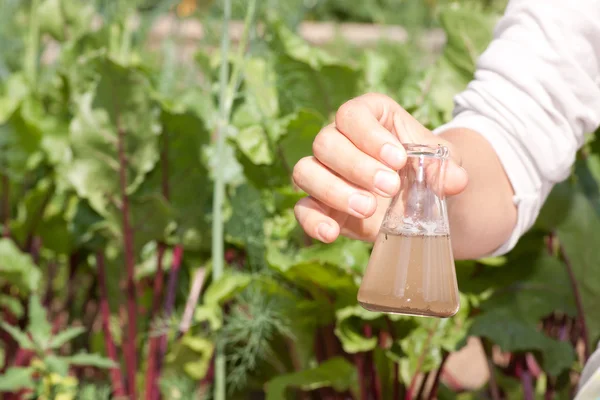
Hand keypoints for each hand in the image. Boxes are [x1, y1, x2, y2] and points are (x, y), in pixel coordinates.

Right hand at [292, 93, 468, 242]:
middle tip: (390, 187)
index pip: (353, 114)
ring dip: (335, 191)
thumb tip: (457, 180)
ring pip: (306, 171)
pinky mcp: (318, 204)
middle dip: (357, 166)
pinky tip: (332, 233)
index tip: (398, 159)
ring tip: (369, 208)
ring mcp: (323, 172)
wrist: (419, 200)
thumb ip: (445, 168)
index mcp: (368, 117)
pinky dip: (313, 222)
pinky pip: (302, 209)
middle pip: (325, 142)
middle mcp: (338, 139)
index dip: (370, 135)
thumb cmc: (425, 169)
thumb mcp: (442, 164)